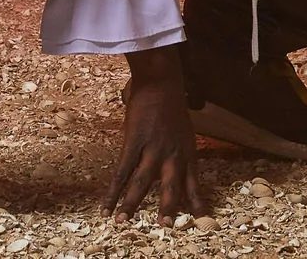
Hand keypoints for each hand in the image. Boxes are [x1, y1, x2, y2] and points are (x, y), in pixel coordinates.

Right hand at [103, 46, 208, 225]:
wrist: (160, 80)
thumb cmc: (171, 101)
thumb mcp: (183, 126)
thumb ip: (179, 146)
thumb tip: (174, 161)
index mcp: (187, 150)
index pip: (194, 181)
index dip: (196, 201)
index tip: (200, 219)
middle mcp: (172, 153)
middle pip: (171, 187)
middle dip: (168, 209)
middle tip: (165, 227)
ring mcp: (153, 148)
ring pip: (142, 183)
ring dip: (132, 204)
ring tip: (123, 222)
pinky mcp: (134, 142)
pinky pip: (122, 171)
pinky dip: (113, 191)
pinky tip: (106, 205)